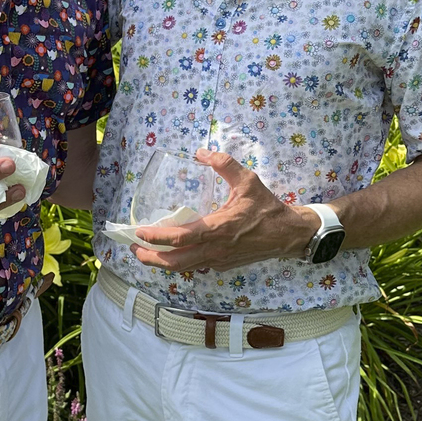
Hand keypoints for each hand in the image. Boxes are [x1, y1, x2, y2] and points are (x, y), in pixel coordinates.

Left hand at [130, 149, 319, 272]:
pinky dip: (178, 261)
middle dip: (149, 258)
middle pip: (174, 262)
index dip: (156, 237)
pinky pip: (194, 265)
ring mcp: (218, 261)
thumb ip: (224, 164)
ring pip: (182, 268)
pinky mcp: (222, 265)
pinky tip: (171, 250)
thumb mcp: (248, 180)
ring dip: (161, 262)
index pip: (180, 238)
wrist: (288, 235)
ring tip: (145, 251)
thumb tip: (201, 152)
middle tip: (133, 247)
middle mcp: (214, 249)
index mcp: (218, 229)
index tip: (139, 232)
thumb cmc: (267, 208)